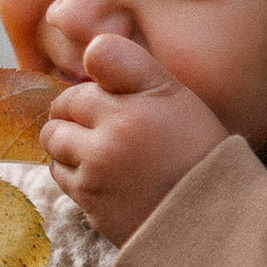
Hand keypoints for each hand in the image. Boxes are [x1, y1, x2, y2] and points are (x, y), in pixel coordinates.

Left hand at [39, 34, 229, 245]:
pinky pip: (65, 184)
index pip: (75, 95)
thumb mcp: (175, 95)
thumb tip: (90, 48)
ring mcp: (95, 179)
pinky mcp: (92, 209)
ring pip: (54, 153)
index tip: (106, 107)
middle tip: (99, 129)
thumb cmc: (197, 150)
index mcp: (128, 111)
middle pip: (56, 122)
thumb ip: (130, 66)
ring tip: (102, 154)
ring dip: (67, 150)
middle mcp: (106, 144)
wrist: (212, 217)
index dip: (87, 99)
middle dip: (69, 122)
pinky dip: (76, 178)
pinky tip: (106, 179)